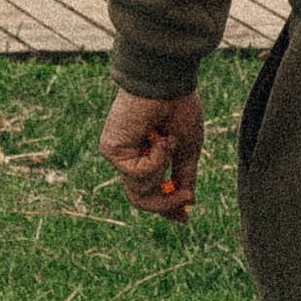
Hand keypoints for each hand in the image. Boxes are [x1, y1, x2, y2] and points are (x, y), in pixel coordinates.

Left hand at [101, 89, 204, 221]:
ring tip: (170, 141)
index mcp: (145, 155)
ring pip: (141, 190)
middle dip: (165, 205)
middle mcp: (128, 157)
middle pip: (141, 199)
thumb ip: (184, 175)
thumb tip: (189, 201)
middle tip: (185, 201)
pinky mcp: (111, 150)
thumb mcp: (187, 147)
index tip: (185, 218)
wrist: (167, 82)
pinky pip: (137, 174)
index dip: (167, 208)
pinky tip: (160, 138)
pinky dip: (156, 160)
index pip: (150, 191)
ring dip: (163, 169)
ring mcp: (118, 155)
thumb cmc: (178, 106)